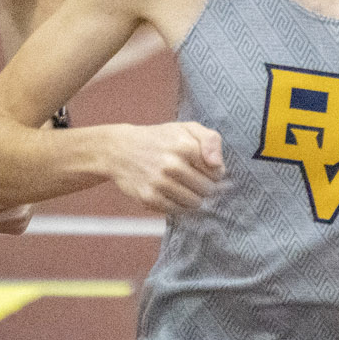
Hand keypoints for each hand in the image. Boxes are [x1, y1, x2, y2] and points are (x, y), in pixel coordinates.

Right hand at [103, 121, 224, 212]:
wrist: (120, 149)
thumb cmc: (161, 139)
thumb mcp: (188, 129)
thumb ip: (211, 141)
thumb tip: (218, 166)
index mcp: (185, 146)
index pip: (217, 173)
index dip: (215, 173)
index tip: (205, 168)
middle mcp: (172, 165)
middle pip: (207, 190)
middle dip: (206, 187)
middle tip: (195, 179)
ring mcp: (159, 182)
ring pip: (194, 203)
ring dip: (194, 198)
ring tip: (184, 186)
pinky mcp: (148, 197)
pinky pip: (176, 210)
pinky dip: (179, 205)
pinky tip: (173, 194)